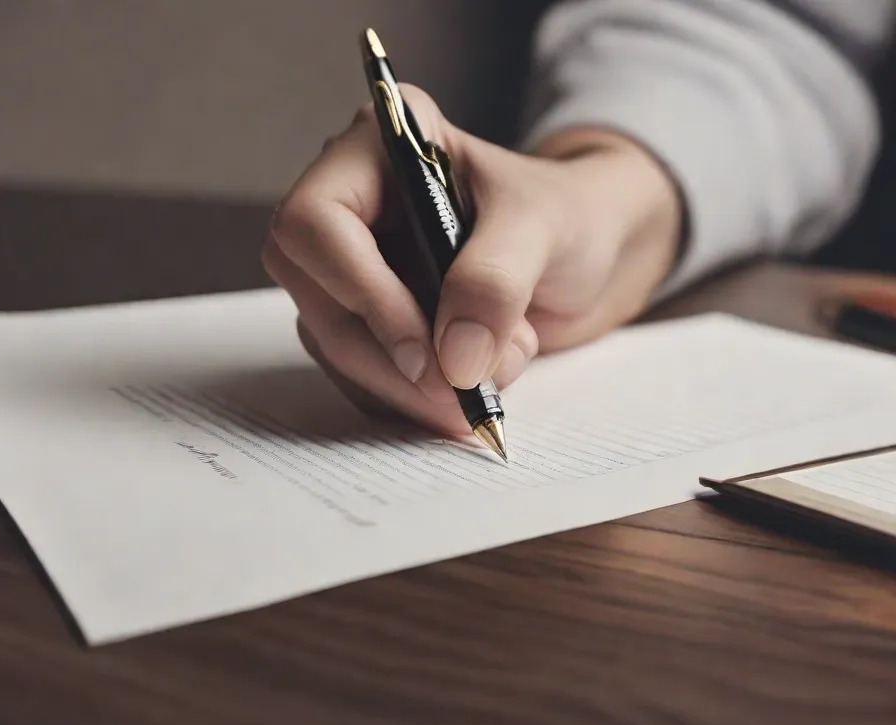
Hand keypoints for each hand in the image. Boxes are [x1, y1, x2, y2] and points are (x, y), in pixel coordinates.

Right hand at [262, 84, 681, 437]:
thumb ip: (496, 281)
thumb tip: (451, 360)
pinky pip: (360, 374)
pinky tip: (468, 389)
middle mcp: (350, 204)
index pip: (315, 222)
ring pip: (333, 344)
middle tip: (460, 392)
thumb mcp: (543, 229)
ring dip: (408, 385)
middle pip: (316, 295)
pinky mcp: (366, 319)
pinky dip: (411, 398)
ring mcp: (351, 267)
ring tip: (494, 373)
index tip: (424, 351)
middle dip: (387, 356)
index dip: (361, 292)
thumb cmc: (568, 216)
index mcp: (378, 146)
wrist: (589, 257)